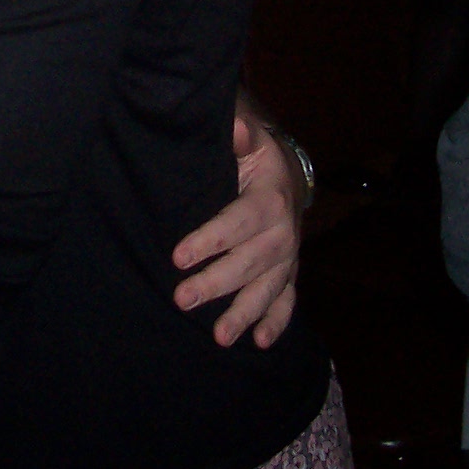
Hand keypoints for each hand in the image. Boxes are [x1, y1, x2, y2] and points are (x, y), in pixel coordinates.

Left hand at [172, 111, 301, 347]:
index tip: (179, 256)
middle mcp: (284, 232)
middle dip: (216, 283)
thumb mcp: (250, 140)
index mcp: (270, 199)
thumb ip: (241, 136)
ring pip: (267, 289)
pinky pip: (287, 301)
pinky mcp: (289, 272)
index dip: (210, 240)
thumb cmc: (255, 158)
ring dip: (244, 313)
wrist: (287, 175)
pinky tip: (259, 342)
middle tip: (183, 299)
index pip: (238, 222)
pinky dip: (276, 322)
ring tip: (220, 337)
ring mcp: (289, 257)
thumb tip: (236, 126)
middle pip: (250, 263)